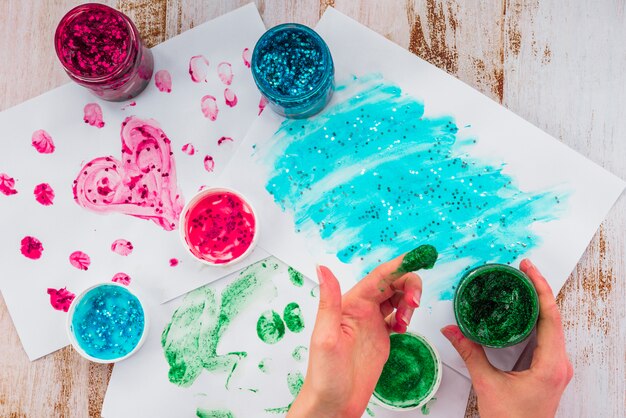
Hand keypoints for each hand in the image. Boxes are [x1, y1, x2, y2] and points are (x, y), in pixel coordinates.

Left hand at [287, 255, 422, 417]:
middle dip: (409, 286)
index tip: (420, 258)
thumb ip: (328, 301)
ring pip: (396, 297)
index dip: (401, 265)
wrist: (333, 404)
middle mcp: (361, 309)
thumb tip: (322, 268)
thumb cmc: (324, 375)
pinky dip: (406, 316)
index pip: (380, 276)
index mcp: (349, 303)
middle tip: (414, 304)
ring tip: (406, 321)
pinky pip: (397, 315)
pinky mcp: (380, 337)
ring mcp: (371, 322)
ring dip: (409, 301)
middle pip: (392, 283)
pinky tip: (404, 327)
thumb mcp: (325, 336)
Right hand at [441, 259, 572, 417]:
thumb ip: (470, 354)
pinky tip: (522, 311)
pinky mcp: (549, 370)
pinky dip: (535, 319)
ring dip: (538, 303)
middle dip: (538, 289)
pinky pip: (547, 337)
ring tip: (522, 283)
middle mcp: (559, 363)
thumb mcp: (488, 384)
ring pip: (552, 326)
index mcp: (550, 364)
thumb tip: (452, 330)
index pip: (550, 316)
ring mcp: (556, 367)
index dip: (539, 288)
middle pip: (554, 316)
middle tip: (522, 269)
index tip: (528, 269)